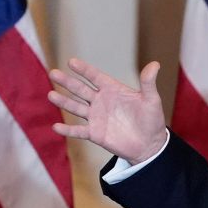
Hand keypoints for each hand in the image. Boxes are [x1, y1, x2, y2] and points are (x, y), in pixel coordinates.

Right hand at [48, 58, 167, 164]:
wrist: (150, 145)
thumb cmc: (151, 120)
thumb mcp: (151, 100)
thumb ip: (148, 83)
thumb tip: (155, 64)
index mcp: (113, 90)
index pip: (95, 77)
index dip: (84, 70)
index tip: (72, 62)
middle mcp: (101, 101)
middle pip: (81, 90)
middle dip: (67, 82)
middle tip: (53, 73)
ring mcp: (96, 117)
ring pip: (76, 107)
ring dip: (64, 102)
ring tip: (51, 95)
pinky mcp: (95, 133)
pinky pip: (79, 131)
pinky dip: (68, 129)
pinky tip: (56, 126)